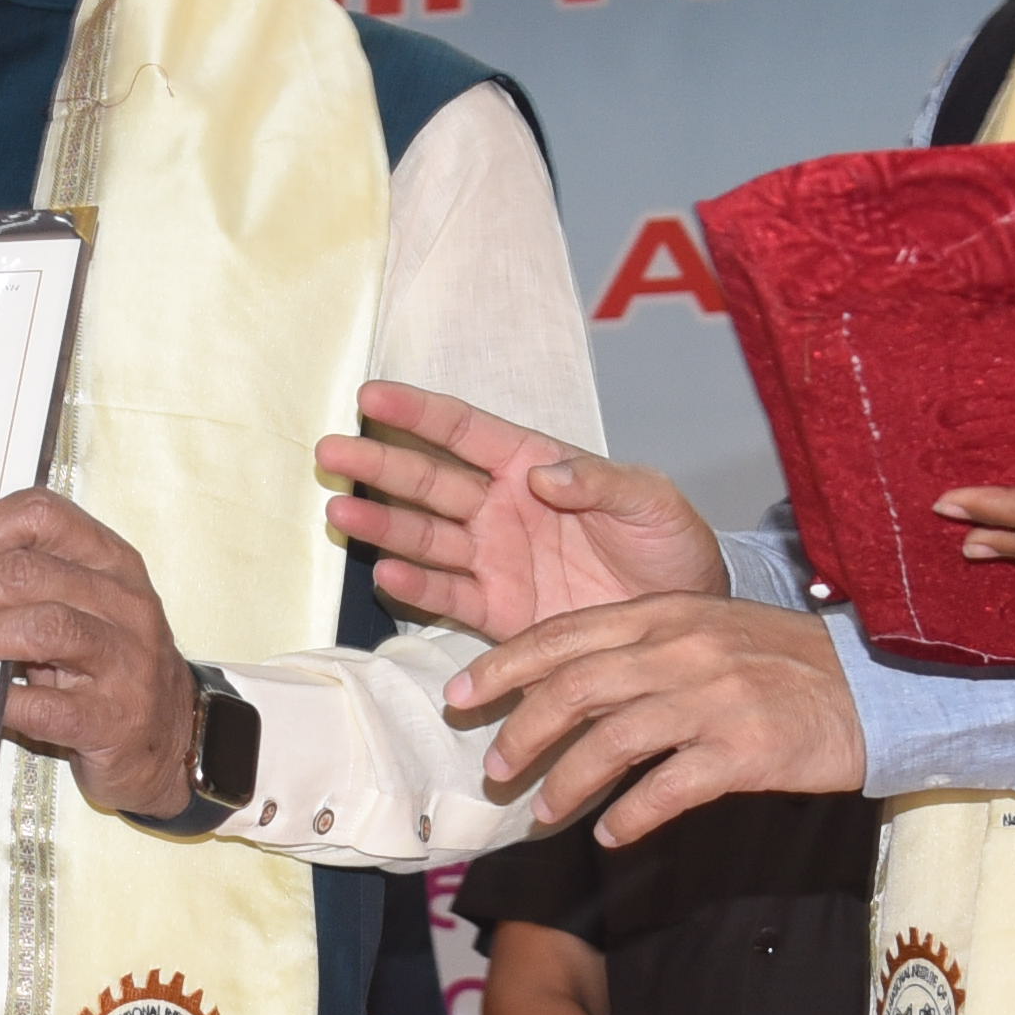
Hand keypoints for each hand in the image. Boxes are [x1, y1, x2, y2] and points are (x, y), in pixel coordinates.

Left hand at [0, 491, 198, 818]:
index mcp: (114, 563)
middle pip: (29, 573)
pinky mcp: (112, 720)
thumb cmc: (112, 666)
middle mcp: (126, 604)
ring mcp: (125, 662)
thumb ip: (34, 585)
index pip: (46, 514)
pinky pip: (44, 704)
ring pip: (40, 627)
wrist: (171, 739)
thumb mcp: (86, 609)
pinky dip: (1, 699)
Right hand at [318, 381, 724, 638]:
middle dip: (378, 465)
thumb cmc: (669, 544)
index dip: (418, 413)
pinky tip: (386, 573)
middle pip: (428, 480)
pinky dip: (416, 587)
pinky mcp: (498, 611)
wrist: (683, 618)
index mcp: (532, 464)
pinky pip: (448, 595)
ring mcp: (494, 559)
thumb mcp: (649, 500)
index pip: (464, 431)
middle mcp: (501, 508)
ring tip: (340, 512)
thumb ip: (598, 482)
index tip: (371, 396)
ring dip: (383, 525)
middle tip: (331, 450)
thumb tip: (541, 474)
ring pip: (426, 537)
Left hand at [445, 597, 864, 847]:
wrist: (871, 686)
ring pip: (612, 741)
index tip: (461, 695)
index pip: (564, 634)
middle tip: (496, 769)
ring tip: (544, 814)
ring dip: (567, 782)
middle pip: (575, 688)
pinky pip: (669, 788)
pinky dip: (631, 814)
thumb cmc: (780, 662)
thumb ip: (639, 647)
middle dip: (522, 732)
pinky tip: (612, 835)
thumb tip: (564, 687)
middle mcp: (681, 649)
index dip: (503, 665)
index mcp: (665, 612)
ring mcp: (712, 699)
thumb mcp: (705, 629)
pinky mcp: (744, 750)